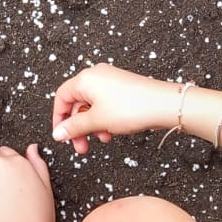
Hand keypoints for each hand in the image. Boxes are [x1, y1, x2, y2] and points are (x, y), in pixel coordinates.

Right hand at [51, 63, 177, 154]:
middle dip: (78, 126)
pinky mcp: (121, 87)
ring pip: (91, 105)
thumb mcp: (97, 121)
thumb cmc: (132, 107)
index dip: (59, 118)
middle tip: (81, 145)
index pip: (62, 98)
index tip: (62, 135)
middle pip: (76, 103)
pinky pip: (104, 104)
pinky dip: (104, 118)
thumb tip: (58, 133)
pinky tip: (112, 130)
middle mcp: (96, 76)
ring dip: (92, 125)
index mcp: (85, 79)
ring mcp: (110, 80)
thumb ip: (74, 127)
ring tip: (103, 138)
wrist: (163, 104)